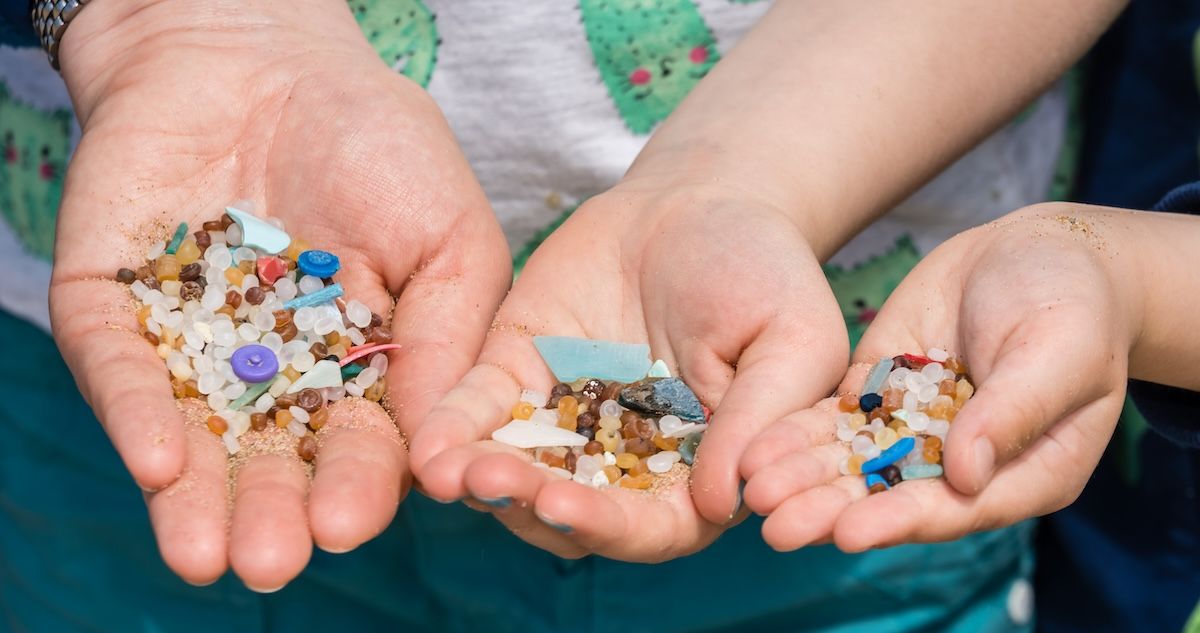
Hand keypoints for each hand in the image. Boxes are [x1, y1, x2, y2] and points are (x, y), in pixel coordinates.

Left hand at [49, 0, 509, 589]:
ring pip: (187, 434)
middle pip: (269, 456)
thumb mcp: (451, 235)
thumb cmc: (381, 142)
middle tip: (270, 561)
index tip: (356, 521)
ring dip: (193, 496)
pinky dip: (131, 407)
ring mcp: (187, 342)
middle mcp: (270, 371)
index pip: (359, 442)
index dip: (358, 483)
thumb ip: (454, 337)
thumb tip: (444, 451)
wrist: (270, 50)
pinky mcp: (111, 302)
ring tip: (202, 556)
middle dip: (270, 511)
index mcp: (357, 368)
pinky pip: (117, 362)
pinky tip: (155, 459)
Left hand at [408, 184, 846, 560]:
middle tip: (491, 481)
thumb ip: (759, 417)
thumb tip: (723, 503)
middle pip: (569, 509)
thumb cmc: (763, 272)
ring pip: (516, 469)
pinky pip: (481, 407)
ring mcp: (564, 419)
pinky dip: (452, 425)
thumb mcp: (791, 338)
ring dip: (481, 478)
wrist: (700, 200)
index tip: (565, 506)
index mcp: (694, 472)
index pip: (650, 526)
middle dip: (528, 502)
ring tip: (449, 469)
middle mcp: (622, 461)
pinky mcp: (519, 371)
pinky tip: (428, 442)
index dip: (607, 526)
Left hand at [741, 203, 1136, 551]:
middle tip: (777, 526)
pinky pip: (835, 421)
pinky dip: (796, 435)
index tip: (850, 533)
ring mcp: (916, 428)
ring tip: (752, 492)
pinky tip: (754, 448)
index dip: (902, 521)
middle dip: (832, 511)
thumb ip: (1015, 411)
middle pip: (891, 496)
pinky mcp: (880, 391)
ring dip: (803, 479)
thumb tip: (965, 473)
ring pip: (853, 463)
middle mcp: (961, 464)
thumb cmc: (1072, 303)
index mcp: (1022, 473)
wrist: (1039, 250)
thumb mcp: (1059, 350)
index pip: (957, 509)